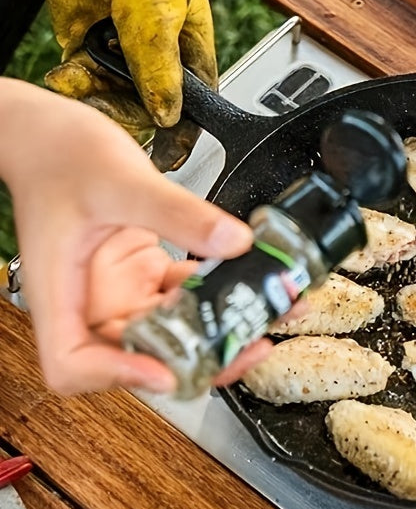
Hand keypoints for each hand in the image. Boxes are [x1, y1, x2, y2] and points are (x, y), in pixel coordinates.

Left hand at [0, 0, 214, 169]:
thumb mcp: (155, 4)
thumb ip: (161, 61)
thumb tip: (168, 112)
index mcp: (194, 49)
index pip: (198, 105)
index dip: (184, 132)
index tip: (166, 155)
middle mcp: (162, 60)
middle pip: (152, 111)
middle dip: (127, 111)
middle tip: (105, 101)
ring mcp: (125, 59)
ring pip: (116, 103)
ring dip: (94, 97)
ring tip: (78, 76)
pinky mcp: (91, 57)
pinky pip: (87, 88)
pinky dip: (74, 86)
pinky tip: (68, 73)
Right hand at [0, 79, 269, 395]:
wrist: (53, 133)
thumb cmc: (58, 154)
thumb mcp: (122, 180)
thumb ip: (178, 213)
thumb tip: (234, 242)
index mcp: (62, 292)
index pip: (72, 363)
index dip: (117, 376)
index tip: (166, 369)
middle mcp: (91, 301)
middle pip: (138, 357)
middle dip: (197, 358)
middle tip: (248, 346)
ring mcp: (120, 290)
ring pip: (173, 330)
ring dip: (220, 329)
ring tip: (269, 313)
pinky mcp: (143, 273)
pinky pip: (186, 296)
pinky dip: (219, 295)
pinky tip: (253, 283)